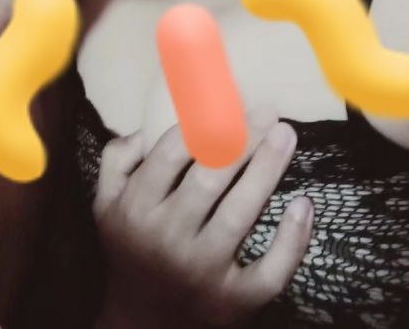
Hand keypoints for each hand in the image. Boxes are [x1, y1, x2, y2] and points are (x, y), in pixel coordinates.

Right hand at [94, 105, 312, 328]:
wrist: (138, 327)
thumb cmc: (129, 251)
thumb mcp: (106, 205)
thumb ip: (116, 160)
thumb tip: (145, 129)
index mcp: (137, 209)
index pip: (171, 155)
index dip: (203, 124)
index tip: (230, 102)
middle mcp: (167, 238)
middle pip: (210, 178)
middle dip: (243, 140)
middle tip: (269, 112)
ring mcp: (201, 271)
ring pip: (240, 214)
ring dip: (267, 170)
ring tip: (286, 136)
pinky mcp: (232, 302)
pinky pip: (268, 271)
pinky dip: (290, 240)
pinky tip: (302, 204)